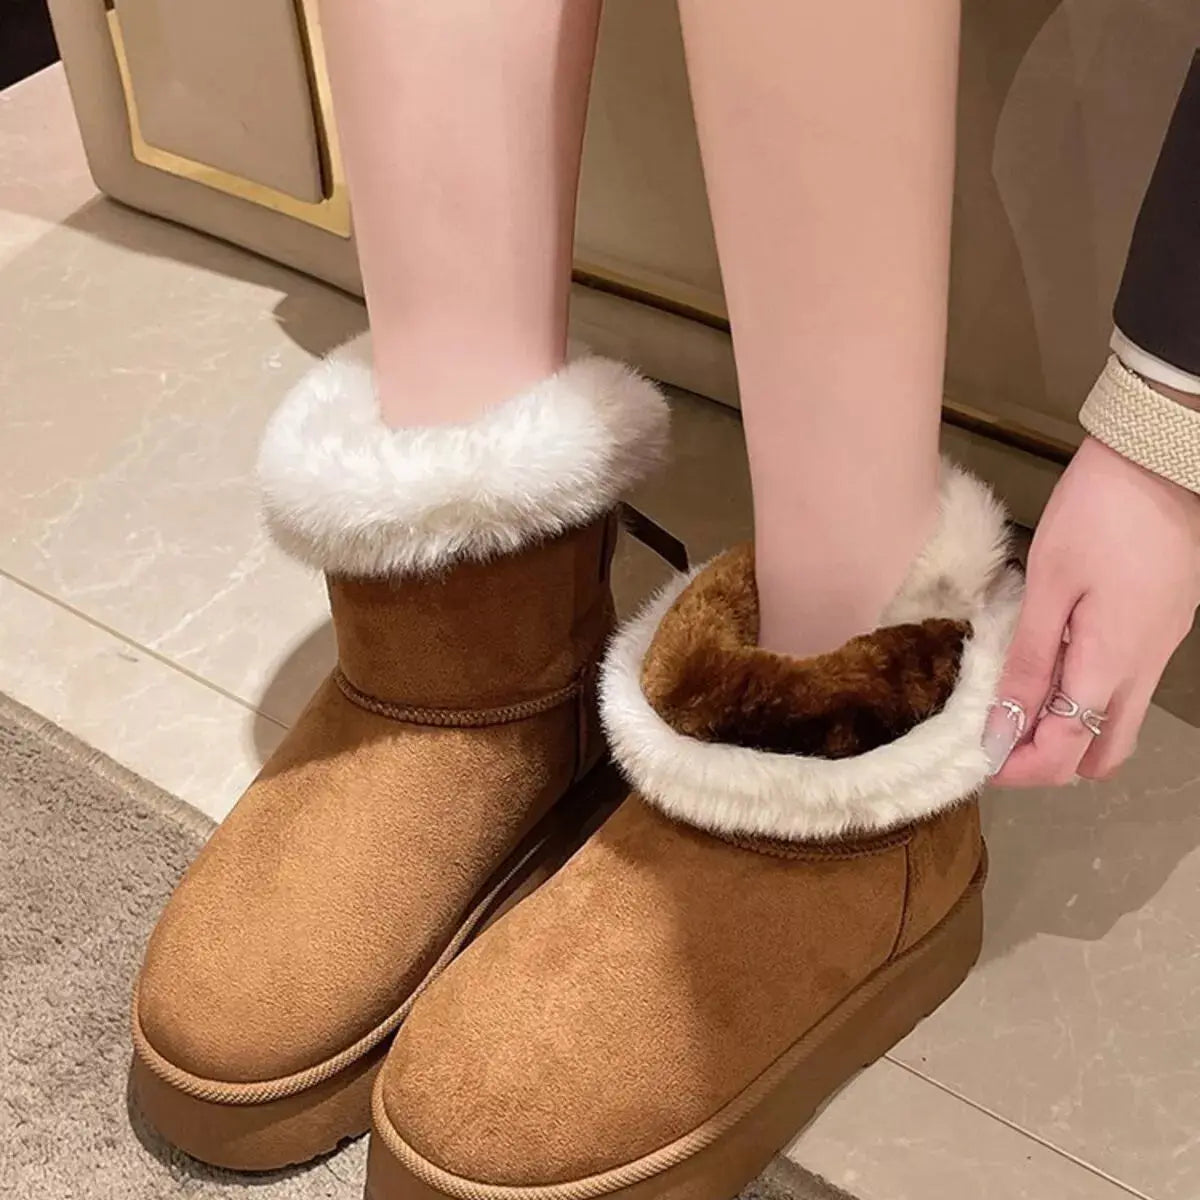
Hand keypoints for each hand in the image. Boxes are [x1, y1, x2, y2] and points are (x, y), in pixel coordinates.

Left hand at [985, 434, 1199, 785]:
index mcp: (1111, 665)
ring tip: (1017, 702)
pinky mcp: (1162, 629)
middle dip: (1048, 761)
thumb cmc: (1097, 515)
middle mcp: (1143, 670)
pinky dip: (1086, 696)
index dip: (1019, 768)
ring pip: (1117, 724)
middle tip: (999, 737)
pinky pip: (1124, 688)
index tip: (979, 756)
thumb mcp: (1048, 588)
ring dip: (1069, 730)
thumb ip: (1028, 663)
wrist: (1158, 462)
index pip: (1065, 752)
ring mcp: (1159, 651)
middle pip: (1101, 754)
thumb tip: (1003, 728)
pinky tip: (1050, 667)